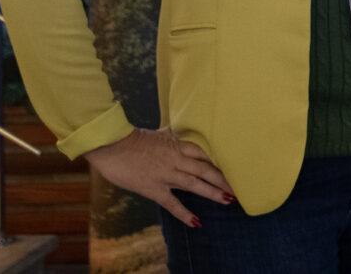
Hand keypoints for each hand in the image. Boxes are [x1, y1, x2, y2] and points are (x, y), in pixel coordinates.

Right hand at [83, 127, 234, 227]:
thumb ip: (169, 134)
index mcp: (177, 144)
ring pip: (195, 184)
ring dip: (213, 192)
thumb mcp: (156, 133)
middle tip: (240, 186)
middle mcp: (176, 159)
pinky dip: (185, 213)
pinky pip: (173, 203)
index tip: (234, 165)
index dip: (220, 159)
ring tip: (229, 200)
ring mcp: (166, 174)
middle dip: (223, 178)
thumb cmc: (130, 138)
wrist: (110, 145)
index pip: (204, 152)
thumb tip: (175, 129)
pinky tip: (197, 222)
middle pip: (206, 168)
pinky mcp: (154, 188)